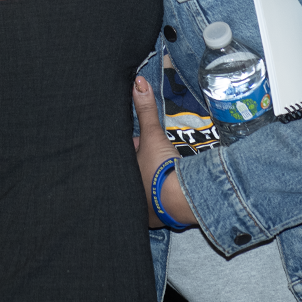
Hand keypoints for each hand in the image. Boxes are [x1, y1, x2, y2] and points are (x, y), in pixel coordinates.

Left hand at [133, 76, 195, 228]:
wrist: (181, 200)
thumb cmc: (159, 168)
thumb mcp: (153, 136)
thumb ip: (146, 110)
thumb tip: (138, 81)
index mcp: (120, 176)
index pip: (123, 157)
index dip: (132, 148)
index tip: (139, 141)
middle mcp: (128, 195)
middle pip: (132, 175)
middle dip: (139, 167)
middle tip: (150, 158)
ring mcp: (143, 210)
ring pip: (144, 191)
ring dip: (151, 184)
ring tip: (160, 172)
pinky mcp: (159, 220)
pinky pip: (158, 206)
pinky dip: (162, 198)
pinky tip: (168, 191)